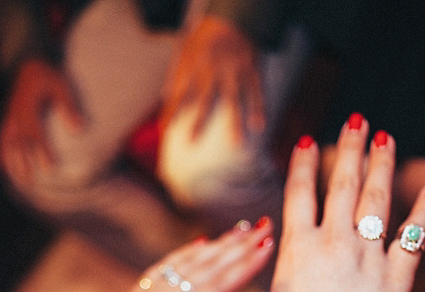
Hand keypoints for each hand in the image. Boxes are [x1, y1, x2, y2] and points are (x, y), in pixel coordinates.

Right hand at [0, 58, 85, 188]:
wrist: (30, 64)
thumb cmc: (50, 77)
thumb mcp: (62, 86)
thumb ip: (69, 107)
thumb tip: (80, 129)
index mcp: (28, 106)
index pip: (35, 133)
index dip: (42, 151)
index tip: (50, 168)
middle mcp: (15, 114)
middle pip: (20, 143)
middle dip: (25, 163)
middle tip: (32, 182)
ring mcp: (9, 117)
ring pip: (9, 144)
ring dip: (14, 163)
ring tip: (22, 182)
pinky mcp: (7, 120)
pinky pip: (1, 139)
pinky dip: (1, 154)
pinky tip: (4, 170)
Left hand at [28, 220, 274, 291]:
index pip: (216, 290)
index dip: (244, 268)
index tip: (268, 246)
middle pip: (207, 269)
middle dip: (239, 247)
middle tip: (266, 224)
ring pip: (190, 264)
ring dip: (219, 245)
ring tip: (243, 228)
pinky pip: (167, 267)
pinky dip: (187, 253)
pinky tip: (200, 244)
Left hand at [162, 14, 263, 141]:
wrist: (233, 16)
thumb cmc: (206, 37)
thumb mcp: (186, 49)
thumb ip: (176, 72)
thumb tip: (165, 95)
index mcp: (195, 66)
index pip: (180, 92)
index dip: (171, 111)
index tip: (164, 129)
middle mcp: (214, 70)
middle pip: (205, 100)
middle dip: (198, 121)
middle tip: (192, 141)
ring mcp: (235, 71)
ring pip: (234, 100)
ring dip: (235, 122)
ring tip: (235, 143)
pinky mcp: (252, 70)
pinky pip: (257, 92)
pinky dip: (259, 109)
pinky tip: (260, 126)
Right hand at [264, 118, 424, 291]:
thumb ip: (296, 262)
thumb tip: (301, 242)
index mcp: (297, 247)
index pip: (300, 191)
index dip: (304, 162)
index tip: (309, 139)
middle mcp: (333, 243)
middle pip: (342, 183)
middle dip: (351, 148)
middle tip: (358, 120)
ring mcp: (368, 258)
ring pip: (377, 199)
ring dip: (382, 165)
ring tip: (385, 137)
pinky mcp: (398, 280)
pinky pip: (415, 237)